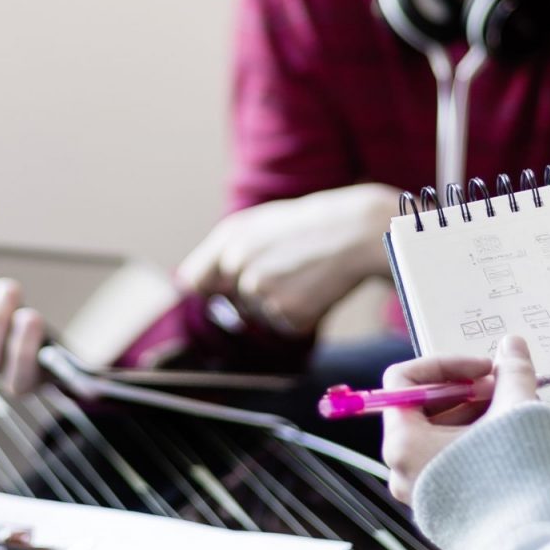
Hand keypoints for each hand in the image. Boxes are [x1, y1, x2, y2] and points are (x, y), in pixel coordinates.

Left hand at [174, 183, 399, 331]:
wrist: (360, 232)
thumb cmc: (311, 225)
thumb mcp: (261, 223)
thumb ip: (224, 250)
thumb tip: (190, 284)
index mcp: (230, 240)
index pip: (193, 281)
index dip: (208, 287)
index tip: (221, 287)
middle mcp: (239, 266)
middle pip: (232, 300)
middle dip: (254, 292)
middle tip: (288, 268)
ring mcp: (262, 294)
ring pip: (259, 314)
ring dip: (281, 302)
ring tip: (307, 273)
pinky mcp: (287, 316)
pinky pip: (286, 326)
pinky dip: (303, 314)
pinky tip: (318, 289)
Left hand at [381, 336, 546, 504]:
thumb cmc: (516, 479)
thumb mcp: (516, 411)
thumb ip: (511, 373)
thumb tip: (511, 344)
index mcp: (403, 443)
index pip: (403, 381)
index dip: (445, 365)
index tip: (484, 369)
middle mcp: (402, 470)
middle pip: (421, 409)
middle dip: (465, 391)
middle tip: (504, 386)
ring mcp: (421, 494)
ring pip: (437, 437)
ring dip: (473, 416)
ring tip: (513, 411)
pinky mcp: (443, 510)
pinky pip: (448, 463)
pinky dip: (473, 444)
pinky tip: (509, 441)